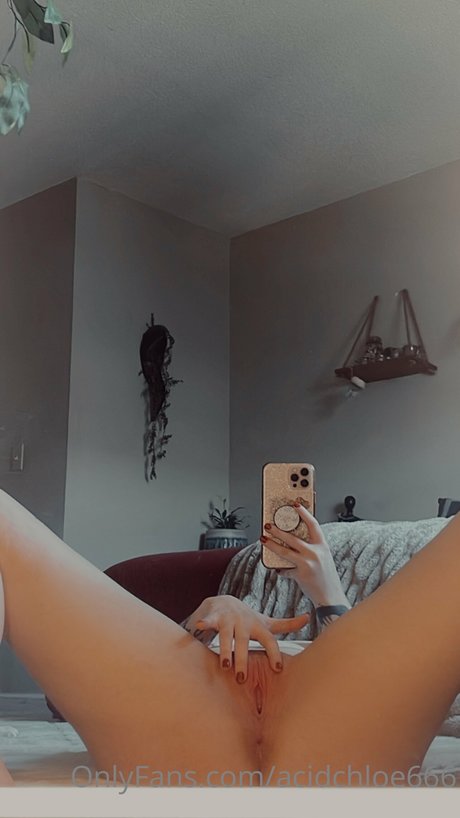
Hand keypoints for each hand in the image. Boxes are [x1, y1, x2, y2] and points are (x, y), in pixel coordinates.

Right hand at [183, 594, 308, 681]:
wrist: (224, 600)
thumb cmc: (248, 618)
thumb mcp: (266, 622)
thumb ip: (286, 624)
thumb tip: (309, 618)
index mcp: (258, 626)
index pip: (269, 640)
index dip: (274, 653)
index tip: (277, 669)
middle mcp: (243, 622)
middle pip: (245, 641)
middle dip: (243, 659)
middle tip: (241, 678)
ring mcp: (228, 618)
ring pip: (226, 635)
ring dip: (225, 649)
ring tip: (224, 665)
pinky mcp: (213, 615)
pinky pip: (208, 620)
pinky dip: (203, 623)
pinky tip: (198, 626)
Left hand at [262, 501, 349, 608]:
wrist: (331, 598)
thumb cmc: (326, 577)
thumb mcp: (323, 558)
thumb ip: (312, 548)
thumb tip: (293, 540)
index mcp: (323, 546)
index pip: (313, 524)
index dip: (304, 513)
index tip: (294, 504)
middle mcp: (316, 553)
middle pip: (293, 537)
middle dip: (278, 530)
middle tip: (267, 525)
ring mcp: (308, 563)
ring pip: (285, 551)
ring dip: (271, 544)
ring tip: (263, 539)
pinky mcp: (301, 575)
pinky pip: (285, 570)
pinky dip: (280, 570)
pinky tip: (277, 569)